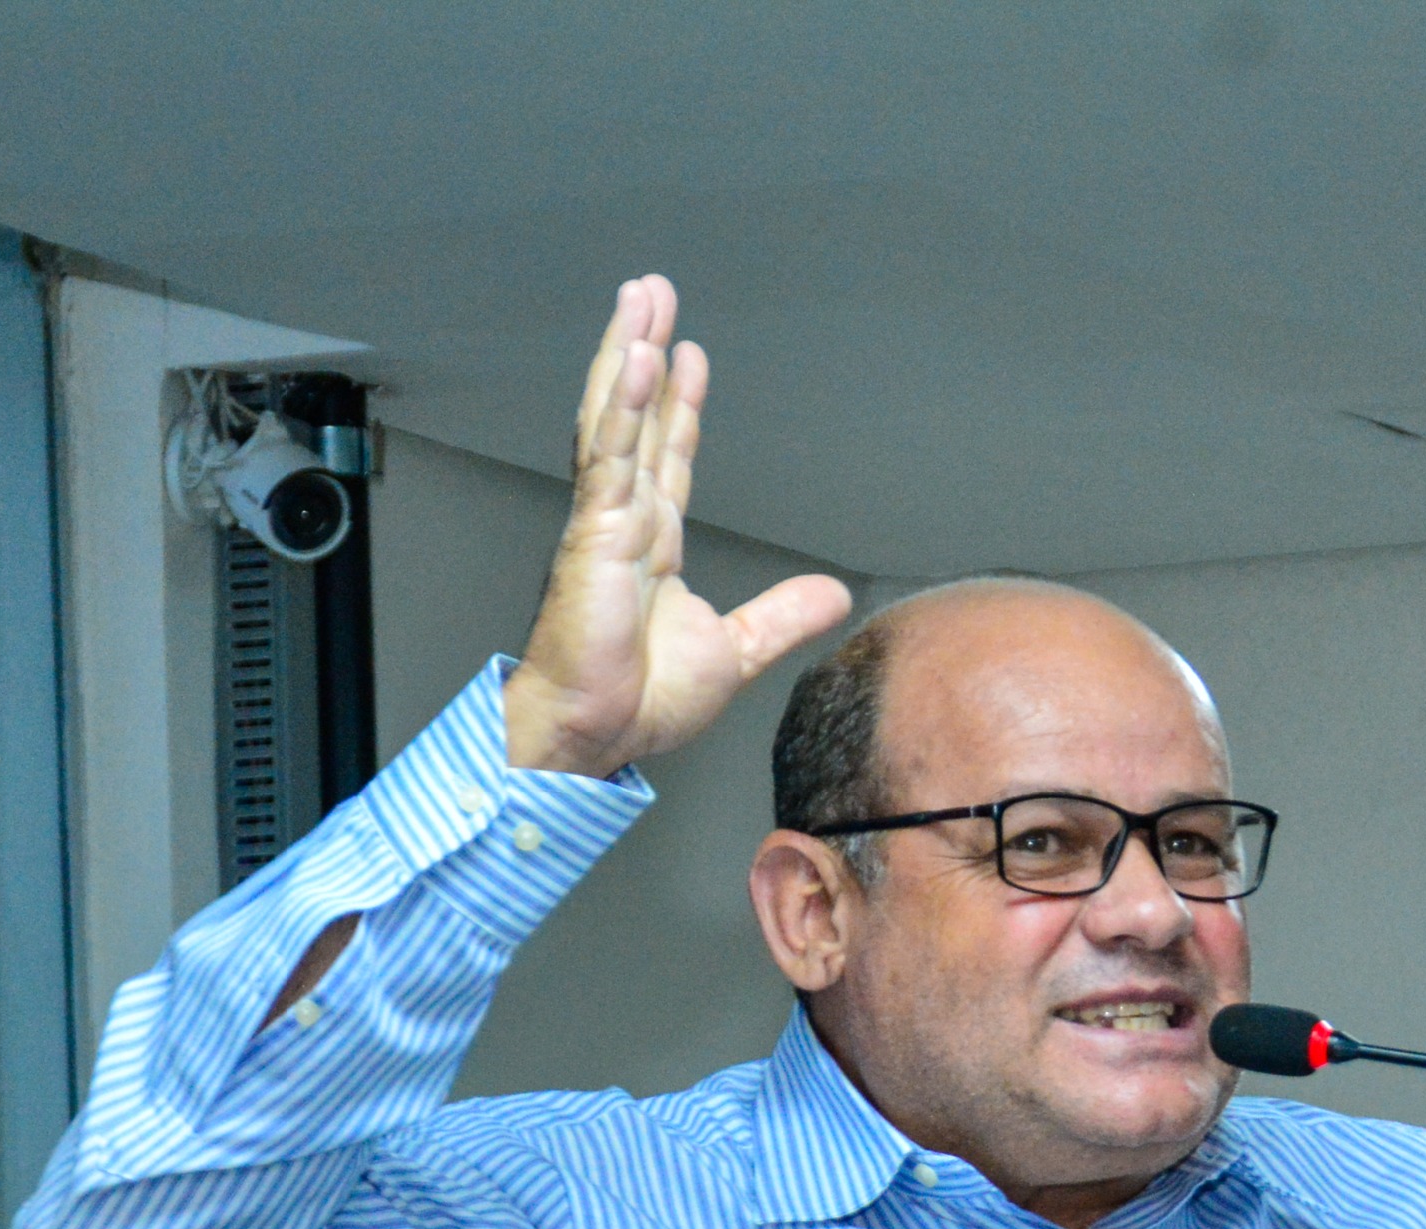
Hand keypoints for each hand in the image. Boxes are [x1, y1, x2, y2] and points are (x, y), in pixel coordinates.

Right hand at [500, 278, 853, 776]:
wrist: (597, 736)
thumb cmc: (641, 702)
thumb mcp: (737, 649)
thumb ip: (781, 614)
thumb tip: (832, 593)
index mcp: (650, 544)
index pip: (667, 454)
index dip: (678, 404)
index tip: (688, 355)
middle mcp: (623, 521)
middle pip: (635, 416)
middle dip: (642, 351)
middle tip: (650, 294)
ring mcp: (604, 521)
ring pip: (616, 419)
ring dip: (626, 355)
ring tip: (639, 300)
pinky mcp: (592, 533)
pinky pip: (610, 458)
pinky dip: (623, 407)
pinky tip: (634, 360)